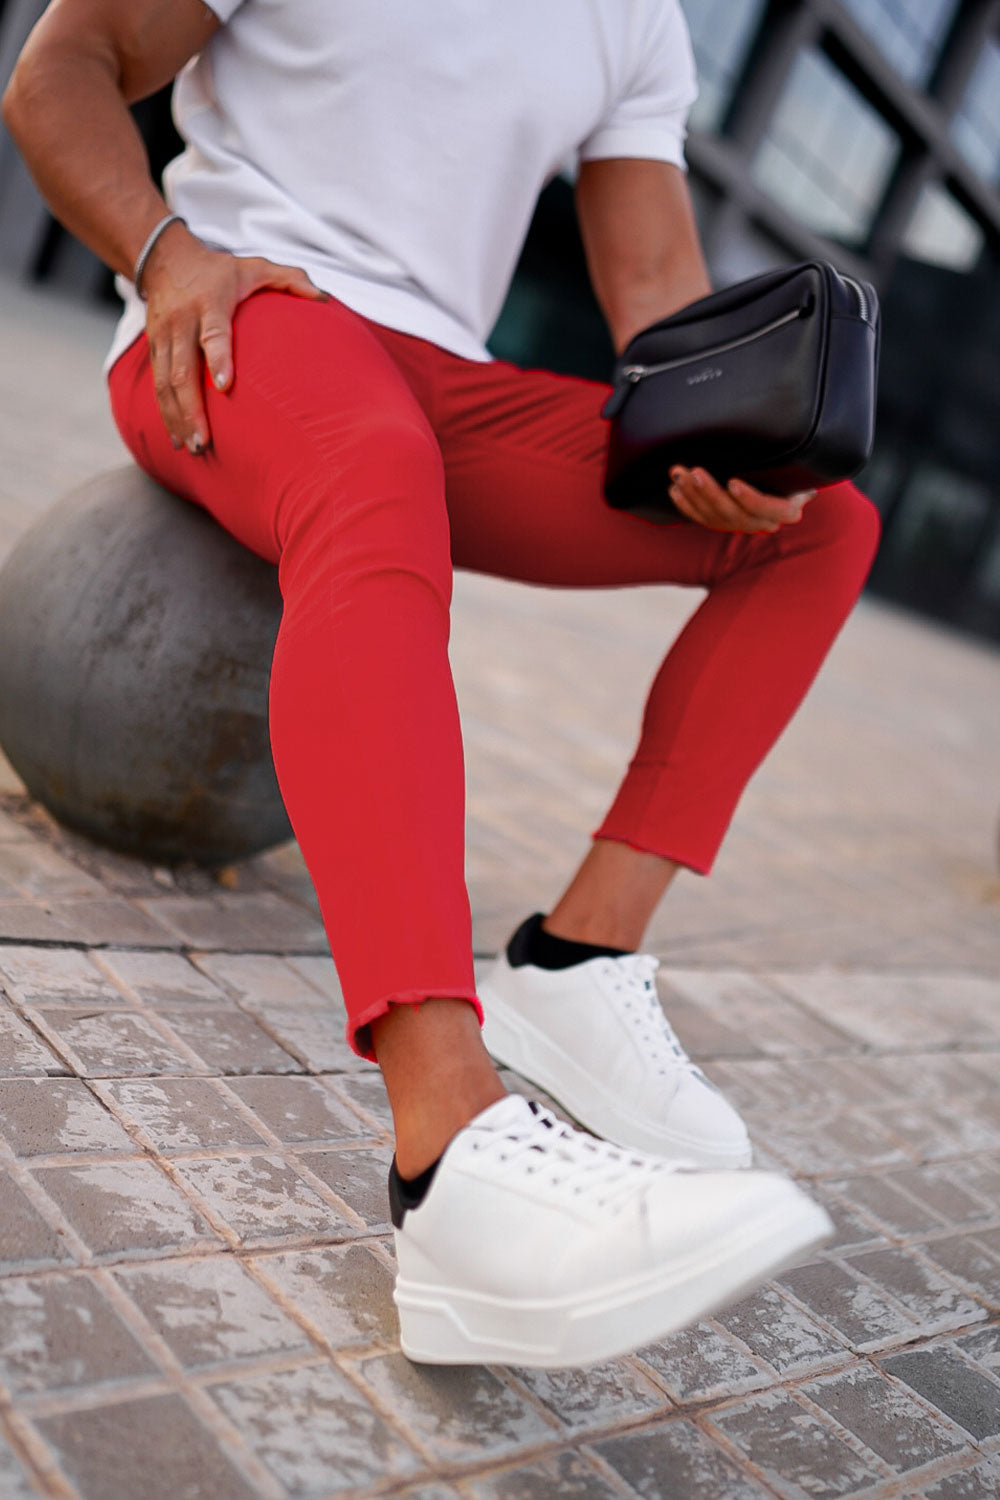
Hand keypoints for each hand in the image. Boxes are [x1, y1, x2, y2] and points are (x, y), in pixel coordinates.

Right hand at [141, 221, 327, 452]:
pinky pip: (156, 384)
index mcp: (210, 302)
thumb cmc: (222, 270)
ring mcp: (164, 336)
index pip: (213, 333)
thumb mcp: (256, 266)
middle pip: (182, 369)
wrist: (166, 259)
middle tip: (204, 441)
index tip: (225, 387)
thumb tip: (324, 300)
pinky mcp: (153, 348)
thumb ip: (291, 279)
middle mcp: (182, 321)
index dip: (218, 358)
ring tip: (190, 447)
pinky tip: (176, 438)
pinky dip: (165, 412)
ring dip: (176, 417)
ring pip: (165, 382)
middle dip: (191, 408)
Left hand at [668, 465, 814, 532]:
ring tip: (679, 475)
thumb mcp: (796, 463)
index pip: (767, 509)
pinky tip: (675, 490)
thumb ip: (788, 459)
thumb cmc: (790, 468)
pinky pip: (703, 519)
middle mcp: (765, 523)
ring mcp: (743, 526)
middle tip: (694, 473)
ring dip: (693, 496)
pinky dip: (687, 506)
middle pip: (734, 514)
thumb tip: (780, 433)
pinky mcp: (725, 524)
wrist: (783, 482)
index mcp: (786, 510)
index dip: (750, 499)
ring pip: (715, 517)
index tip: (733, 483)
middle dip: (710, 493)